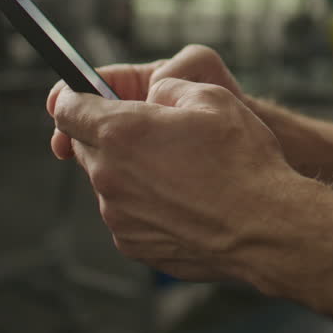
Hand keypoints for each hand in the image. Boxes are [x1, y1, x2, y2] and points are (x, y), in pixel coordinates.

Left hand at [50, 76, 301, 282]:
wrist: (265, 226)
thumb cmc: (242, 159)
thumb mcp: (212, 96)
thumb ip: (168, 88)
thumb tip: (154, 94)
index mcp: (121, 131)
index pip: (67, 107)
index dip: (76, 97)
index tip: (89, 98)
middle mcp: (108, 175)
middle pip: (85, 146)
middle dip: (108, 135)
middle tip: (152, 134)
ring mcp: (118, 215)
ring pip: (108, 182)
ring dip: (130, 171)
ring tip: (181, 171)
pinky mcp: (133, 244)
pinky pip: (127, 215)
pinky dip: (145, 204)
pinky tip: (185, 200)